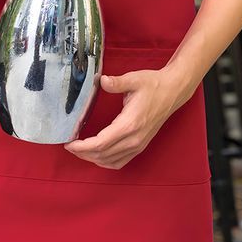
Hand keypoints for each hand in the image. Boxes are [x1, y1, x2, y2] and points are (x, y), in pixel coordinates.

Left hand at [64, 69, 180, 168]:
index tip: (69, 142)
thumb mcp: (134, 79)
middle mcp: (134, 139)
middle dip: (82, 153)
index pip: (100, 143)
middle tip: (69, 145)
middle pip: (102, 155)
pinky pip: (120, 162)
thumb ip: (116, 82)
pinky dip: (105, 162)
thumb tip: (101, 80)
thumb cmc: (153, 85)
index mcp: (130, 124)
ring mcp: (138, 145)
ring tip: (79, 150)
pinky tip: (97, 155)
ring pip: (109, 161)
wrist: (173, 91)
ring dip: (92, 158)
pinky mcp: (140, 146)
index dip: (82, 146)